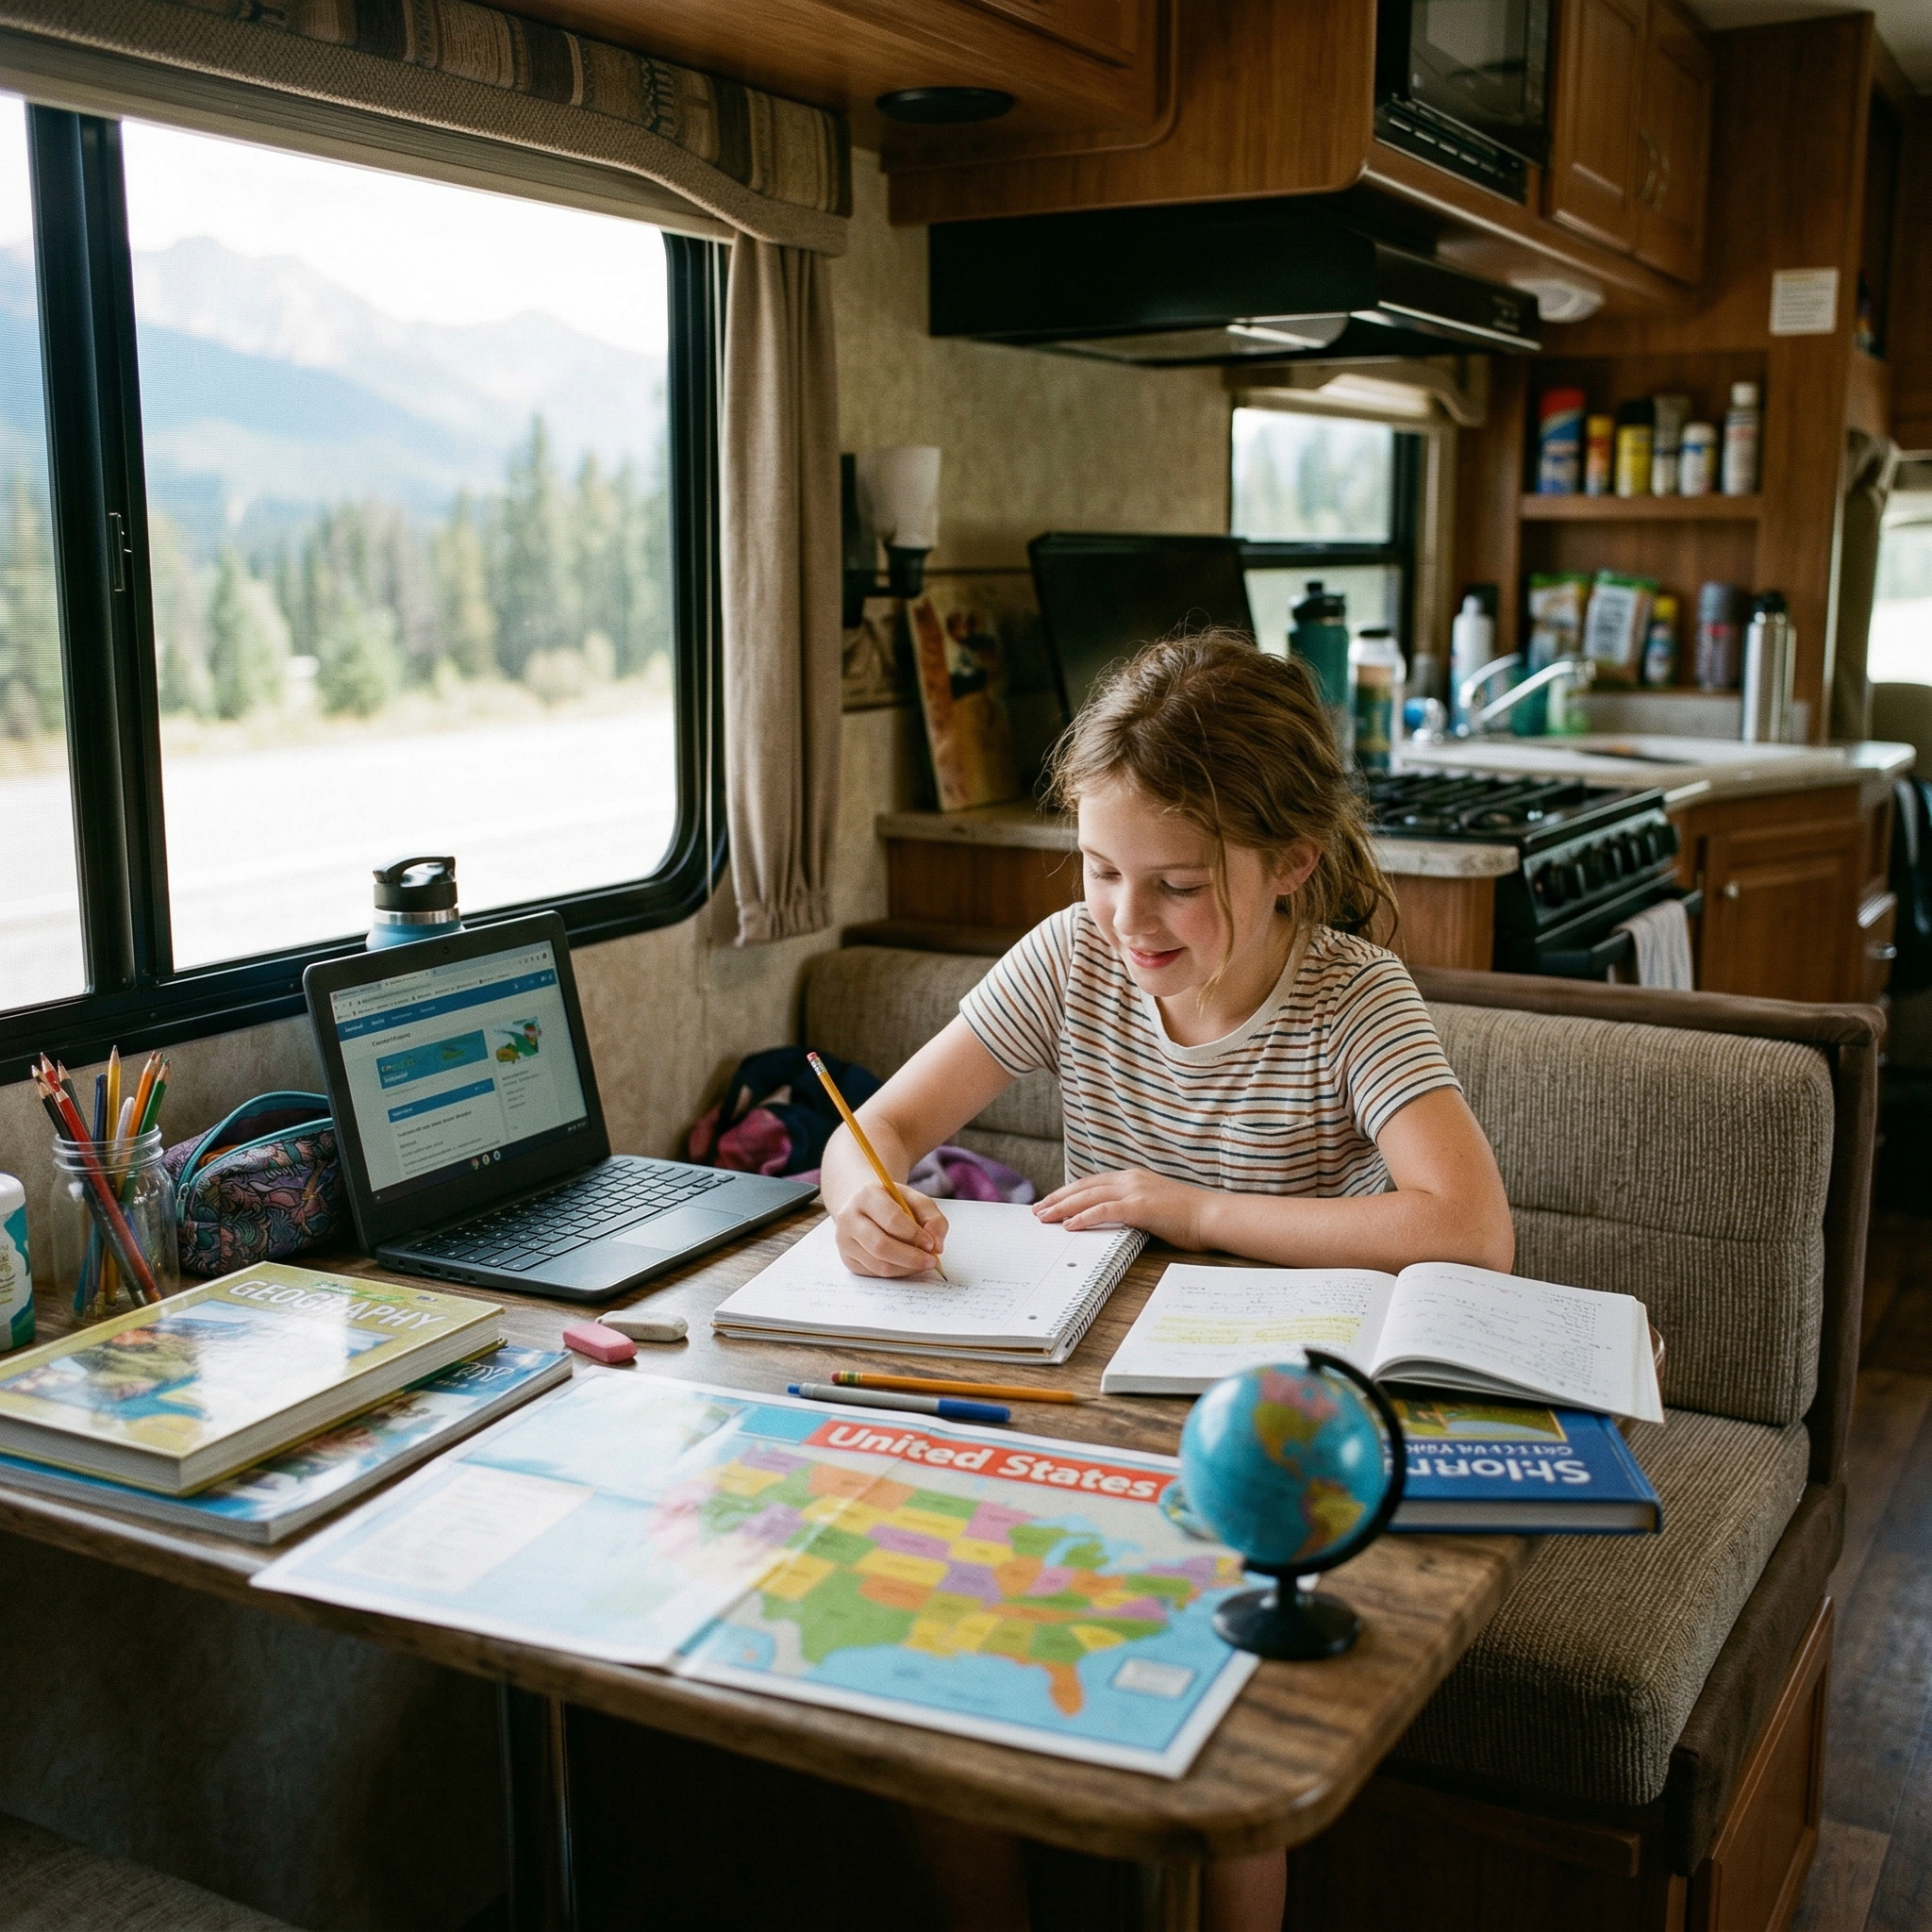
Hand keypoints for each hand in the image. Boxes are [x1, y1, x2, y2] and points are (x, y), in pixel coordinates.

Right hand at [831, 1181, 949, 1277]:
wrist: (866, 1208)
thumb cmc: (894, 1203)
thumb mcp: (916, 1201)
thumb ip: (933, 1218)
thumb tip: (937, 1246)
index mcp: (866, 1195)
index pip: (891, 1219)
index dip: (914, 1234)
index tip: (931, 1244)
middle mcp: (849, 1217)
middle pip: (881, 1246)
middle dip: (911, 1257)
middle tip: (931, 1261)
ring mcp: (845, 1241)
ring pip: (878, 1264)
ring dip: (906, 1268)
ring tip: (922, 1262)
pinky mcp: (848, 1259)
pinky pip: (875, 1273)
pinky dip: (897, 1272)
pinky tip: (907, 1264)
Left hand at [1035, 1167, 1210, 1246]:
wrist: (1212, 1216)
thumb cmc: (1187, 1217)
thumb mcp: (1153, 1207)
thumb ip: (1131, 1208)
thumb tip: (1110, 1220)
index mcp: (1133, 1177)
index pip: (1091, 1183)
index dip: (1068, 1192)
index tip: (1050, 1202)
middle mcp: (1131, 1179)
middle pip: (1084, 1187)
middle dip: (1058, 1198)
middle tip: (1037, 1210)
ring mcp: (1136, 1190)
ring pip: (1089, 1196)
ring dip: (1063, 1207)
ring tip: (1044, 1217)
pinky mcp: (1141, 1206)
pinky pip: (1106, 1211)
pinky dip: (1085, 1217)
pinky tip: (1069, 1225)